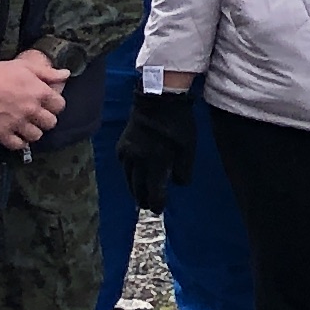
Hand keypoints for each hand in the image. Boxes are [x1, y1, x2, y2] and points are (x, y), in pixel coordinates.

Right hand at [0, 51, 68, 150]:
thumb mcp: (26, 66)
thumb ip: (48, 72)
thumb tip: (67, 74)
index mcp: (39, 92)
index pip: (60, 106)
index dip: (55, 105)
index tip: (48, 104)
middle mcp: (31, 109)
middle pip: (51, 123)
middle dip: (46, 119)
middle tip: (37, 115)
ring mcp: (16, 123)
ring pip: (36, 136)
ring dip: (33, 131)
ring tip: (26, 125)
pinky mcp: (1, 133)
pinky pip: (18, 145)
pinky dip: (18, 142)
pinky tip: (15, 134)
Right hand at [115, 84, 197, 208]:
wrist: (157, 100)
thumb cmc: (178, 123)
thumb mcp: (188, 147)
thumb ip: (183, 168)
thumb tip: (178, 184)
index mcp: (155, 161)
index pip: (153, 190)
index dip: (156, 202)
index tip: (159, 209)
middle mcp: (138, 160)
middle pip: (137, 186)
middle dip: (143, 198)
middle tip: (148, 207)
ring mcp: (127, 152)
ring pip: (128, 178)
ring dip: (134, 188)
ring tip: (140, 196)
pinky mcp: (121, 145)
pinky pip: (124, 165)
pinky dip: (129, 173)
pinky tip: (133, 175)